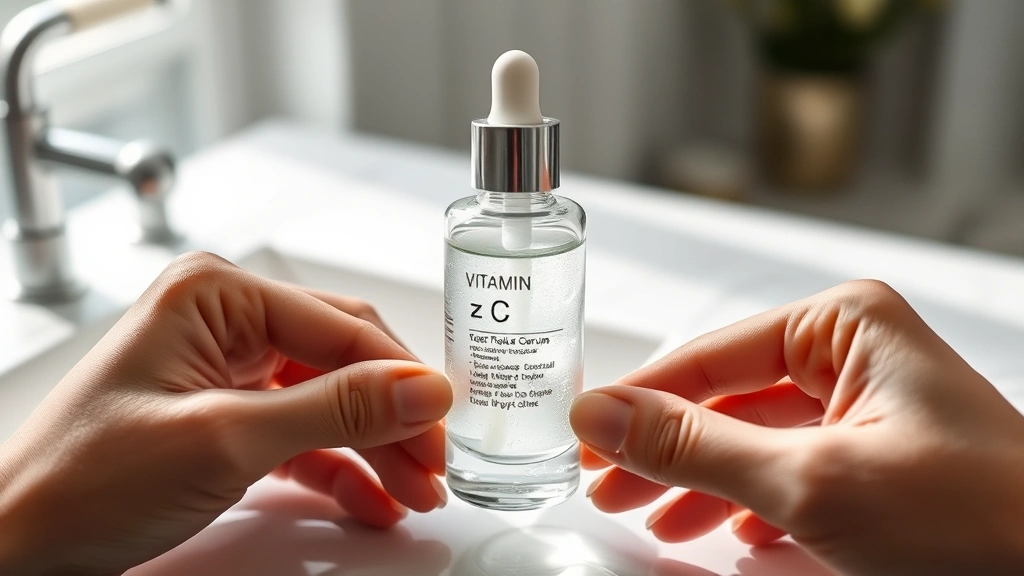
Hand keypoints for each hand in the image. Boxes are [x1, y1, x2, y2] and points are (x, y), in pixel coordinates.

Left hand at [0, 252, 452, 574]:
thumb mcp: (226, 440)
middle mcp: (225, 322)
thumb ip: (335, 411)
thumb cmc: (82, 480)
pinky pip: (302, 434)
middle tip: (432, 468)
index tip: (441, 428)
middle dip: (392, 419)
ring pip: (330, 400)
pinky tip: (369, 498)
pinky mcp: (226, 415)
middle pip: (344, 362)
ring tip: (411, 493)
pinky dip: (338, 468)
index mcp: (217, 295)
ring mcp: (226, 369)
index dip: (400, 382)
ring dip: (374, 448)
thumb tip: (423, 390)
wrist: (17, 545)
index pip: (342, 328)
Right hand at [570, 280, 1023, 575]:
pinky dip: (750, 503)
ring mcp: (868, 407)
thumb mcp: (810, 482)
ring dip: (701, 483)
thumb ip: (694, 446)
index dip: (639, 402)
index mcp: (844, 325)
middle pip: (725, 398)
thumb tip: (605, 415)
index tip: (586, 437)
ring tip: (655, 518)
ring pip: (752, 438)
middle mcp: (855, 355)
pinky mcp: (879, 458)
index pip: (707, 357)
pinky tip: (727, 535)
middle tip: (609, 487)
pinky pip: (789, 468)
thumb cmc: (980, 524)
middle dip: (665, 451)